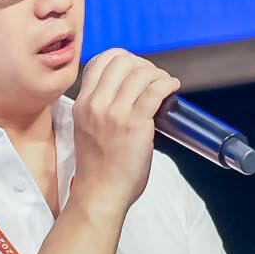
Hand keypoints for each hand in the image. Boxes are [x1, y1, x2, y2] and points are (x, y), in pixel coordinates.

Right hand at [67, 47, 179, 215]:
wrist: (100, 195)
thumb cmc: (98, 169)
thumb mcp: (86, 130)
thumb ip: (98, 109)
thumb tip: (127, 93)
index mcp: (82, 104)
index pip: (100, 60)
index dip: (123, 58)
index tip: (135, 70)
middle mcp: (95, 104)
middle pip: (122, 61)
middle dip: (143, 64)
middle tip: (153, 78)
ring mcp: (114, 113)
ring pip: (141, 72)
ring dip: (158, 74)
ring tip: (165, 85)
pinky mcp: (135, 124)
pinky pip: (155, 90)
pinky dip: (168, 84)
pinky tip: (172, 88)